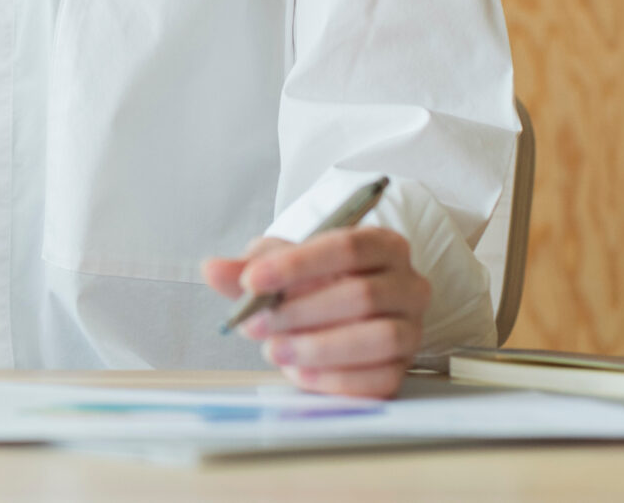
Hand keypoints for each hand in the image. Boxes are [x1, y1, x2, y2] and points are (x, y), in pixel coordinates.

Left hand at [202, 227, 430, 398]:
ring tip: (275, 350)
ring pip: (378, 337)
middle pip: (363, 295)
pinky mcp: (404, 368)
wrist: (336, 312)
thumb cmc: (312, 283)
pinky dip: (336, 379)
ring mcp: (411, 328)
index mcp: (381, 244)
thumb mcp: (279, 267)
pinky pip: (380, 378)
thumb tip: (212, 270)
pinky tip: (300, 373)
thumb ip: (247, 269)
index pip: (346, 247)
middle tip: (258, 323)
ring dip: (319, 347)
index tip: (253, 280)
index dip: (297, 265)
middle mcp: (407, 284)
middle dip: (302, 311)